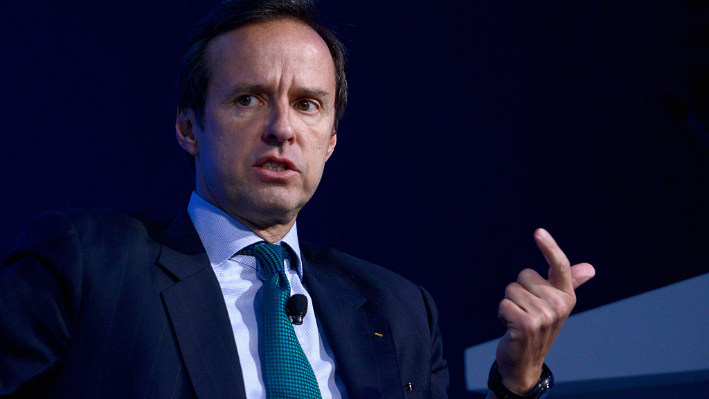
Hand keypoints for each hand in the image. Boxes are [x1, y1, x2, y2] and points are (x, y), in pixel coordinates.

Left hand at [494, 228, 594, 393]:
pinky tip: (510, 328)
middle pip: (524, 275)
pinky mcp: (526, 325)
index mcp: (567, 297)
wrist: (525, 363)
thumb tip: (589, 268)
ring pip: (511, 289)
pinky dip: (502, 314)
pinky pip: (503, 304)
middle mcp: (559, 305)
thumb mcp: (554, 306)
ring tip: (518, 320)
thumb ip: (569, 284)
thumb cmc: (537, 329)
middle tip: (525, 311)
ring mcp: (544, 316)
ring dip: (509, 304)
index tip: (538, 232)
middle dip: (518, 291)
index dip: (549, 247)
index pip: (560, 266)